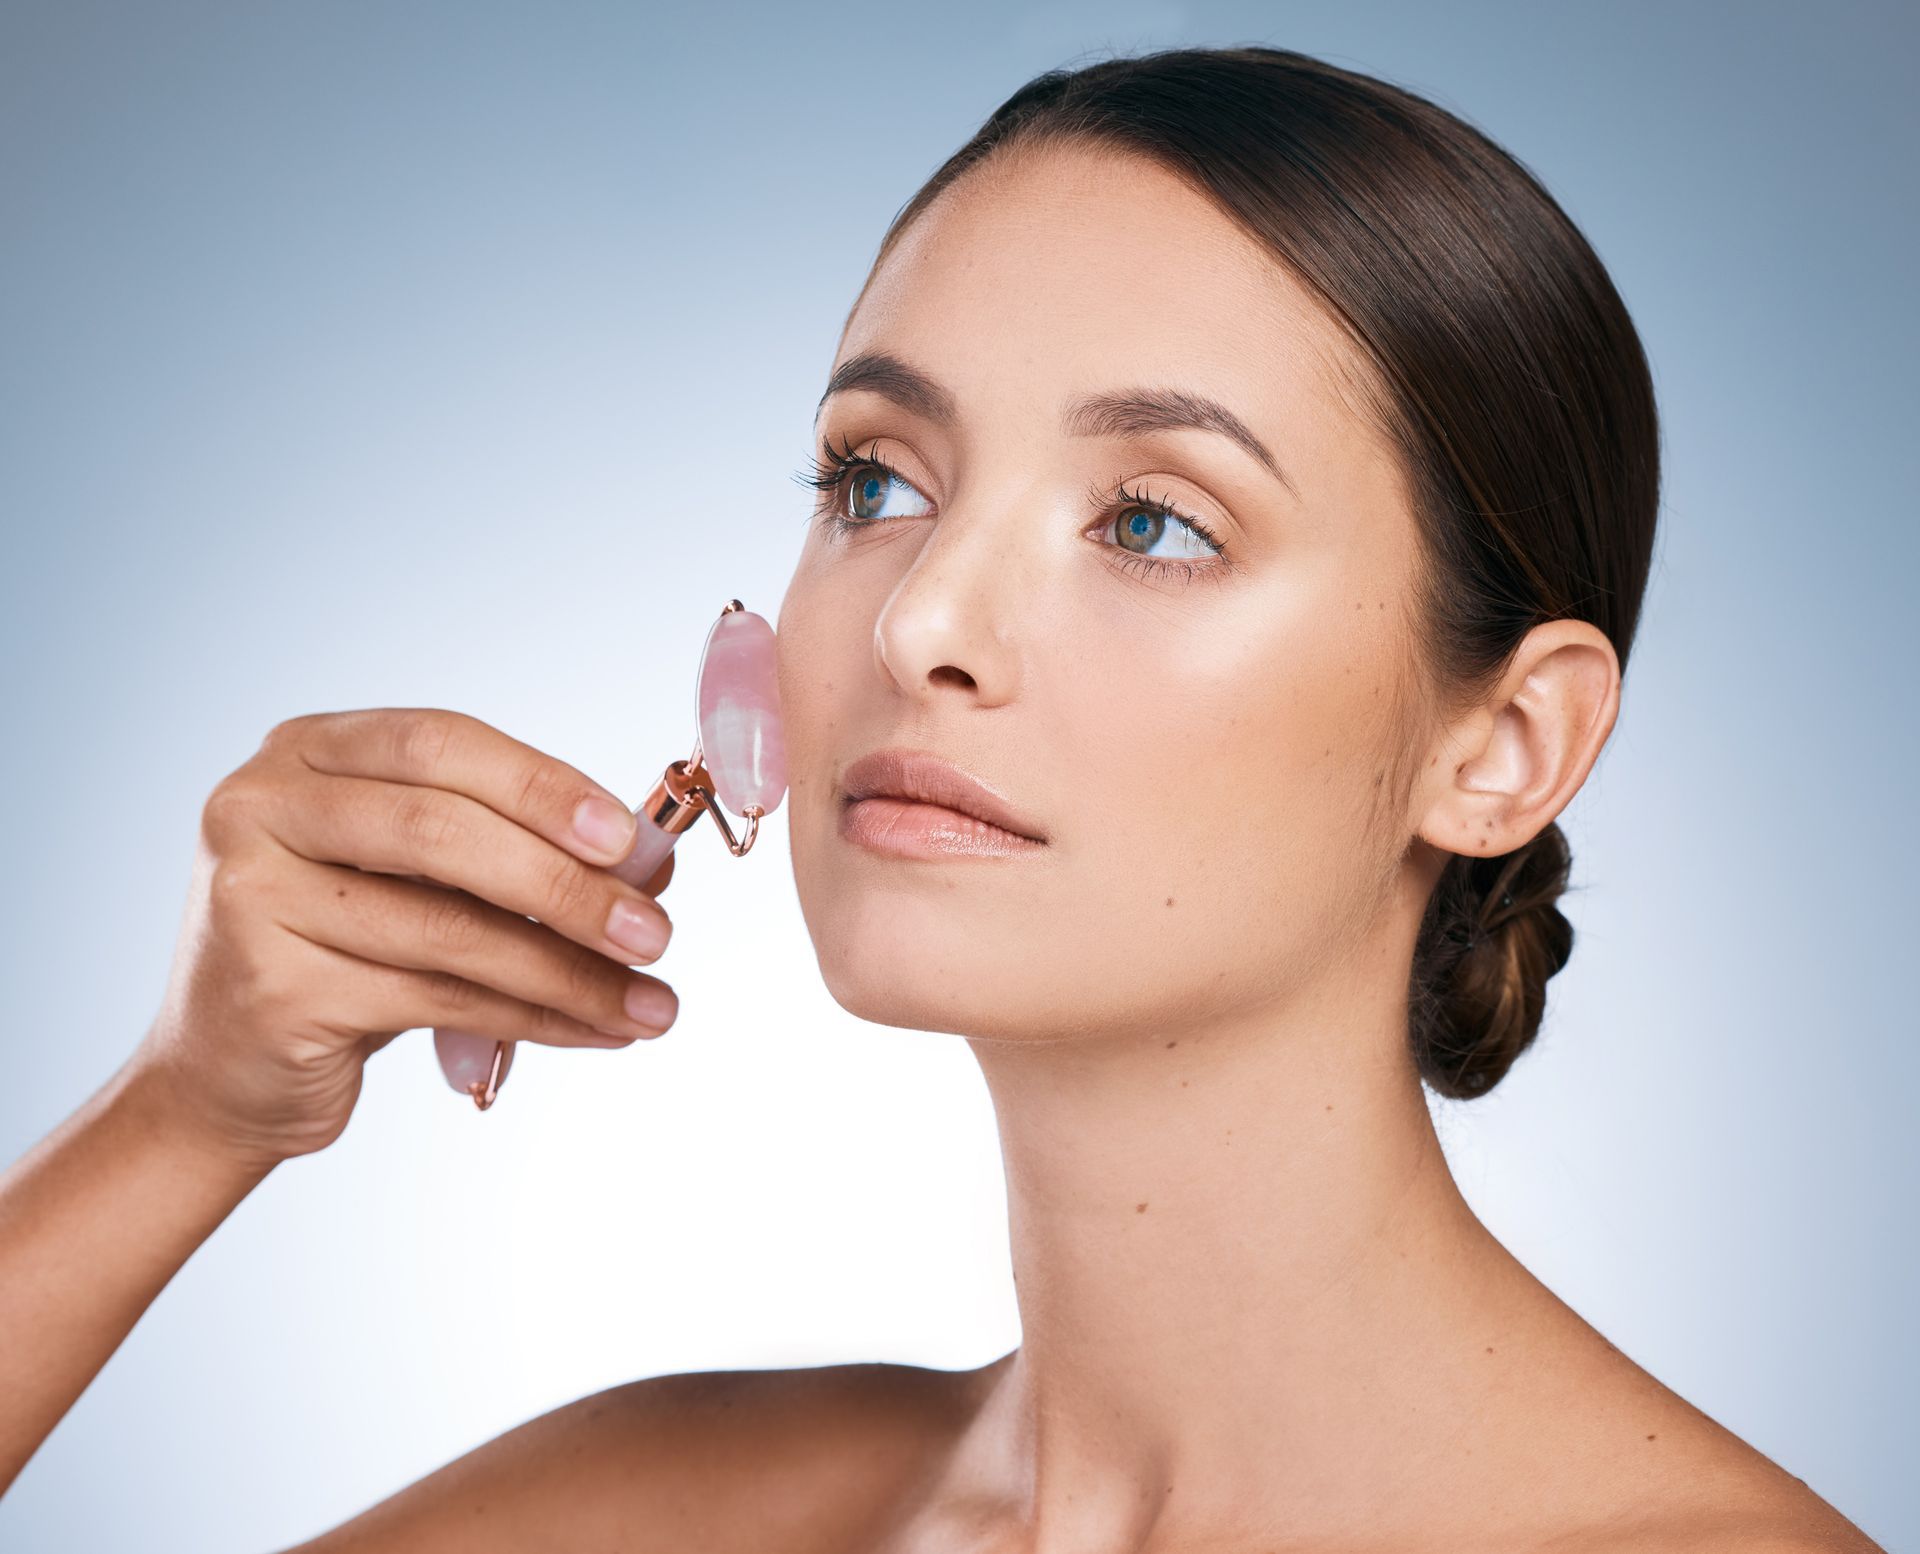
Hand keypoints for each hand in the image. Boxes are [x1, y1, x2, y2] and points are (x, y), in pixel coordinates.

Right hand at [127, 709, 678, 1169]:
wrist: (232, 1069)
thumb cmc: (349, 950)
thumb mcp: (424, 879)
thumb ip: (519, 850)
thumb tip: (651, 862)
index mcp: (306, 751)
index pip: (437, 743)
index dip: (539, 784)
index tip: (627, 837)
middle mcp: (261, 806)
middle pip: (439, 831)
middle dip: (566, 886)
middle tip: (653, 932)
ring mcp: (250, 896)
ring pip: (446, 930)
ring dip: (569, 971)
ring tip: (649, 1004)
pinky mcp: (269, 988)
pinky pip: (433, 1000)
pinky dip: (532, 1019)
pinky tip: (594, 1030)